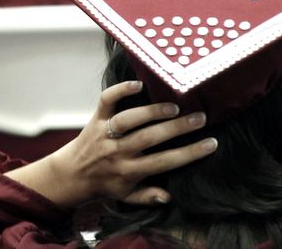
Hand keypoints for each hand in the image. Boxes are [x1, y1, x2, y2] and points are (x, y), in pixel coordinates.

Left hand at [5, 80, 215, 207]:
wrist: (71, 175)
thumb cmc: (106, 184)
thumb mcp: (127, 197)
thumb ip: (148, 196)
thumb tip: (170, 196)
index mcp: (129, 172)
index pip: (164, 161)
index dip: (190, 153)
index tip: (211, 143)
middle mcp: (117, 151)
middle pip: (150, 138)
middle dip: (178, 128)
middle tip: (200, 117)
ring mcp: (105, 133)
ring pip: (129, 120)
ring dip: (152, 111)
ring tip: (174, 106)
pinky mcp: (96, 118)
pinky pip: (106, 102)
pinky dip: (120, 91)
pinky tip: (139, 84)